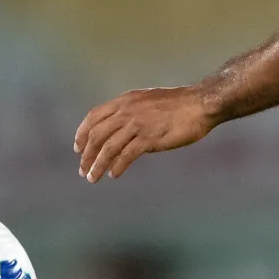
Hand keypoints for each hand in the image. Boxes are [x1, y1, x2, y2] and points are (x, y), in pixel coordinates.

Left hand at [74, 86, 213, 181]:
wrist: (201, 104)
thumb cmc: (179, 104)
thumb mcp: (148, 101)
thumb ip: (132, 112)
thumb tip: (122, 131)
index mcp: (125, 101)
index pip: (94, 117)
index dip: (82, 134)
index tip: (78, 148)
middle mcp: (127, 111)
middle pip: (97, 135)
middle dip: (87, 154)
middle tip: (83, 169)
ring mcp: (137, 124)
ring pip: (108, 148)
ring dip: (97, 165)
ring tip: (93, 178)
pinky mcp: (149, 138)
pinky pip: (126, 155)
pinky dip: (117, 166)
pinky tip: (114, 174)